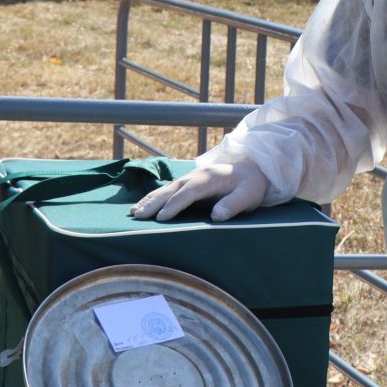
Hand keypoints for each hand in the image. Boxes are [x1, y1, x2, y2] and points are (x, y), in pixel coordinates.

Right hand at [130, 159, 268, 222]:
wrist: (252, 169)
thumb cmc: (250, 185)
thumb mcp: (248, 196)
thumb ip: (233, 204)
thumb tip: (216, 215)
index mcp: (210, 178)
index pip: (189, 192)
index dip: (175, 205)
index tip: (162, 217)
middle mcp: (197, 175)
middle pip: (172, 189)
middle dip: (155, 202)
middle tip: (139, 216)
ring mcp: (191, 178)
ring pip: (167, 189)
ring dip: (150, 200)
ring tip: (134, 212)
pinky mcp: (189, 184)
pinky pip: (169, 191)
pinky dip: (155, 197)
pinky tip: (143, 206)